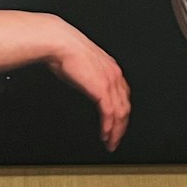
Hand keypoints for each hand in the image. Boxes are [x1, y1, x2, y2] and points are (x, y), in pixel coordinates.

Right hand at [44, 18, 130, 151]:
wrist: (61, 43)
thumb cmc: (66, 53)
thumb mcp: (83, 68)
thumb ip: (89, 80)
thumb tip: (85, 87)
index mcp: (113, 71)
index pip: (123, 98)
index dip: (121, 115)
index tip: (117, 126)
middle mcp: (116, 76)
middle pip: (125, 108)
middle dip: (121, 127)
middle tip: (115, 140)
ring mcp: (111, 82)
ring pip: (120, 113)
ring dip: (115, 131)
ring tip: (110, 143)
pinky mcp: (102, 88)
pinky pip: (110, 113)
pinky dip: (108, 126)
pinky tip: (105, 134)